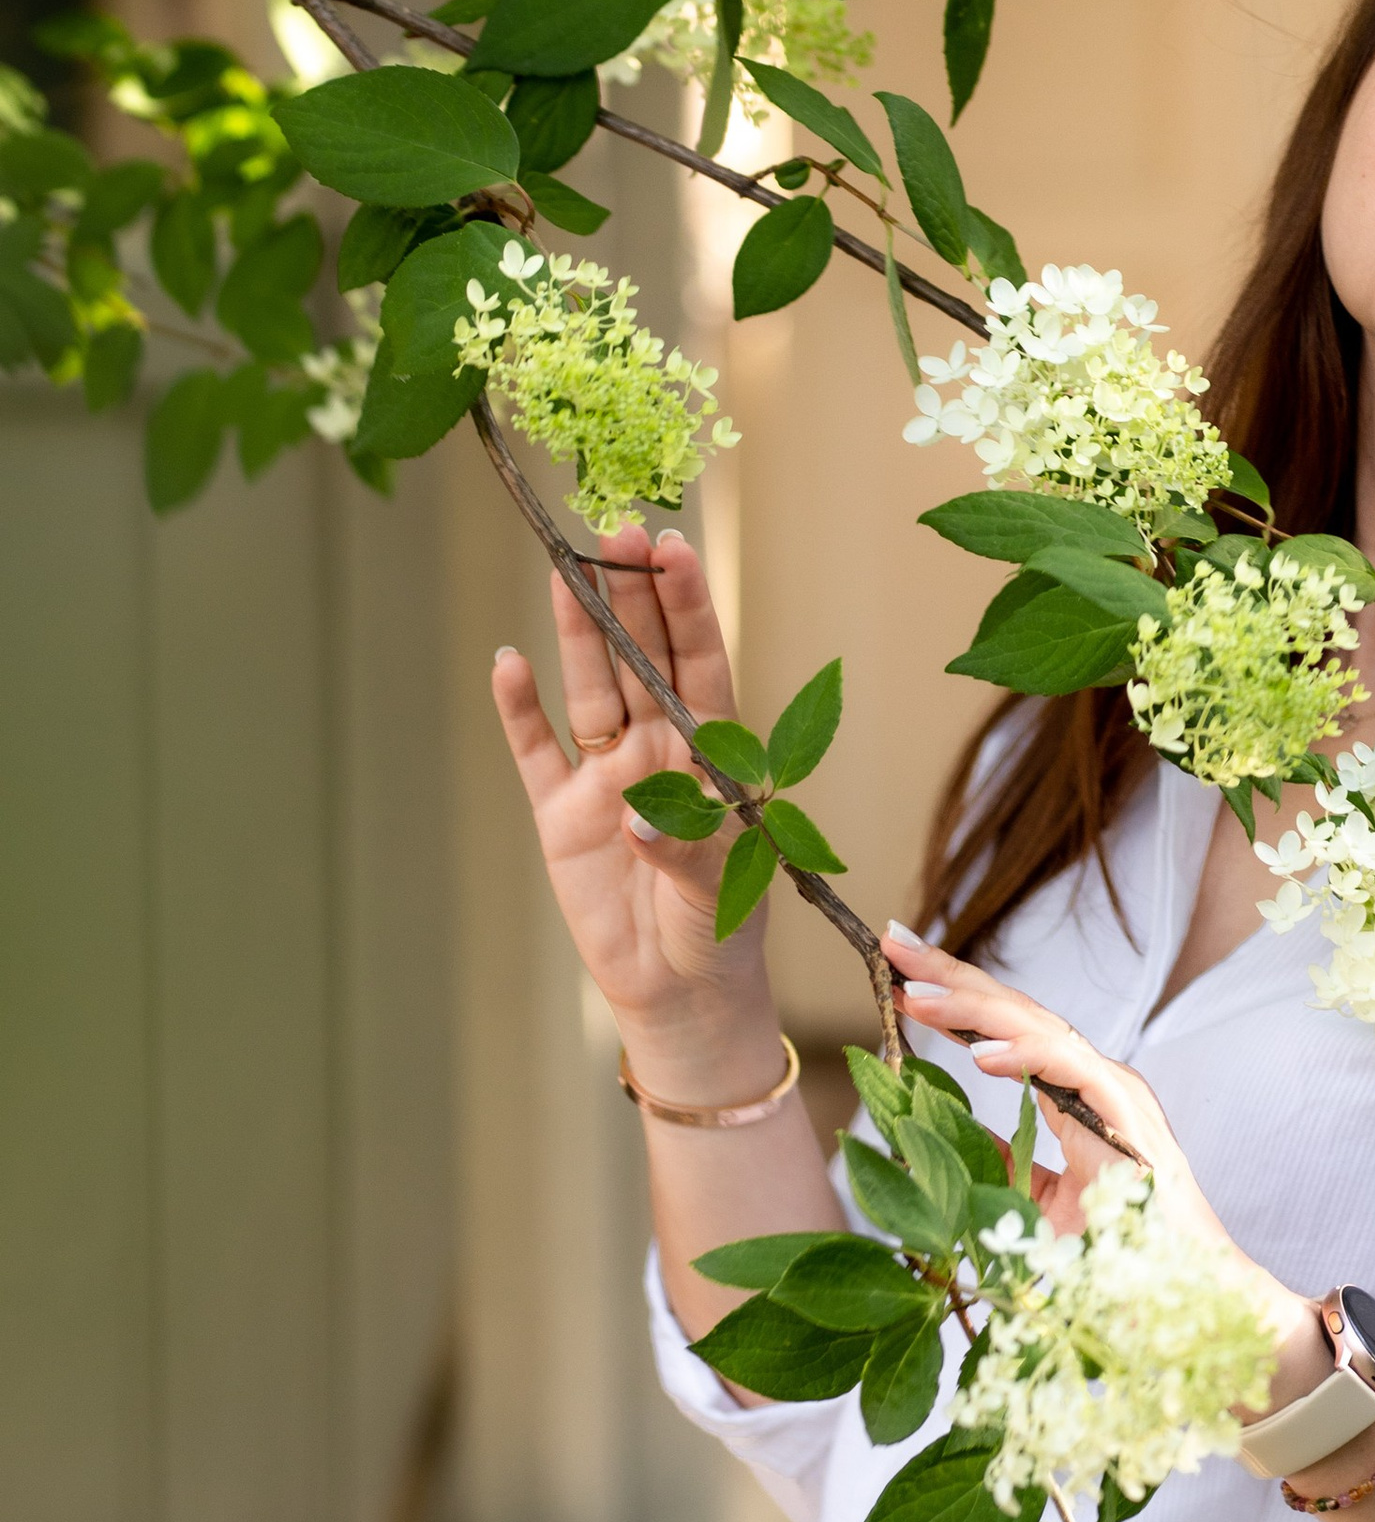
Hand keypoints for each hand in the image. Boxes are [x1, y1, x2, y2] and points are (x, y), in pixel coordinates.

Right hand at [491, 524, 783, 1097]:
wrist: (678, 992)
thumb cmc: (720, 930)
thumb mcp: (720, 890)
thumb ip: (687, 848)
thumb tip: (644, 818)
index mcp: (711, 755)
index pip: (700, 663)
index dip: (686, 604)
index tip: (672, 546)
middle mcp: (657, 752)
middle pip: (642, 658)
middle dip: (630, 595)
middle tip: (613, 529)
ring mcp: (606, 777)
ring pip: (590, 687)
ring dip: (578, 632)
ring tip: (564, 569)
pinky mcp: (560, 814)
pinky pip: (536, 750)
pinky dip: (519, 708)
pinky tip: (508, 661)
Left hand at [879, 926, 1325, 1404]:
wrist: (1191, 1294)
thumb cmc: (1123, 1254)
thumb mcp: (1035, 1206)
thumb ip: (1001, 1166)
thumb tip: (942, 1142)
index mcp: (1077, 1094)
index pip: (1007, 1029)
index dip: (956, 995)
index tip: (901, 968)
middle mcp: (1097, 1080)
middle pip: (1017, 1011)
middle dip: (953, 976)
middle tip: (892, 943)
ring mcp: (1117, 1094)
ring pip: (1040, 1028)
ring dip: (974, 1009)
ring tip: (917, 995)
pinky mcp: (1130, 1118)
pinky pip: (1073, 1073)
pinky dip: (1027, 1056)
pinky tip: (981, 1054)